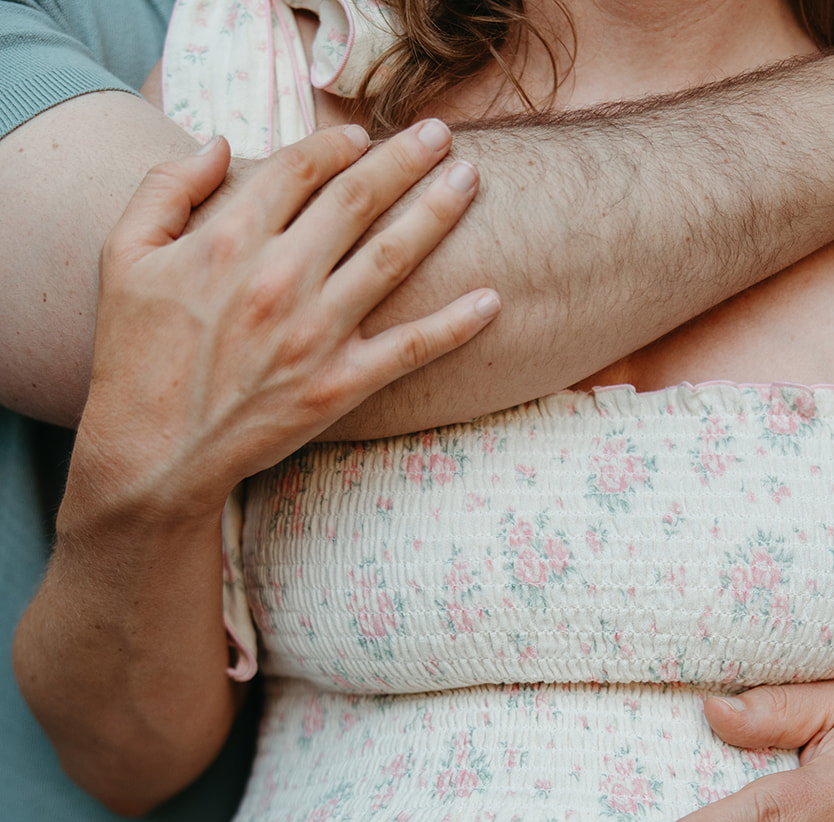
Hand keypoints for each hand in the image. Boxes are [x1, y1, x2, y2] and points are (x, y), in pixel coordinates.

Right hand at [74, 119, 499, 523]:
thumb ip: (166, 186)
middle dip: (407, 158)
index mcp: (228, 239)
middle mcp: (280, 279)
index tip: (363, 135)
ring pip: (394, 256)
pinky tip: (492, 299)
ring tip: (470, 180)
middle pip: (359, 199)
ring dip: (439, 211)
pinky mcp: (340, 387)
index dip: (338, 144)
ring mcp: (316, 335)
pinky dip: (456, 324)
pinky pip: (411, 348)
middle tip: (441, 135)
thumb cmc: (134, 355)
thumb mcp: (124, 255)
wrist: (155, 455)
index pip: (301, 169)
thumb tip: (223, 146)